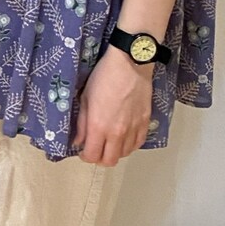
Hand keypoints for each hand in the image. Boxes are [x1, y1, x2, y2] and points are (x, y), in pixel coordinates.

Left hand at [72, 45, 153, 164]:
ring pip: (124, 154)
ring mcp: (133, 129)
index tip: (82, 150)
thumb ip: (82, 124)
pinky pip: (138, 144)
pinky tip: (123, 138)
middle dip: (99, 158)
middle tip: (95, 149)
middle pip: (109, 161)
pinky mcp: (145, 123)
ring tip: (108, 142)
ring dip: (114, 152)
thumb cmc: (104, 77)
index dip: (85, 156)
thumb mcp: (85, 99)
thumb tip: (79, 141)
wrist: (130, 64)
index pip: (92, 156)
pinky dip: (129, 145)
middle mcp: (117, 132)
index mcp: (99, 126)